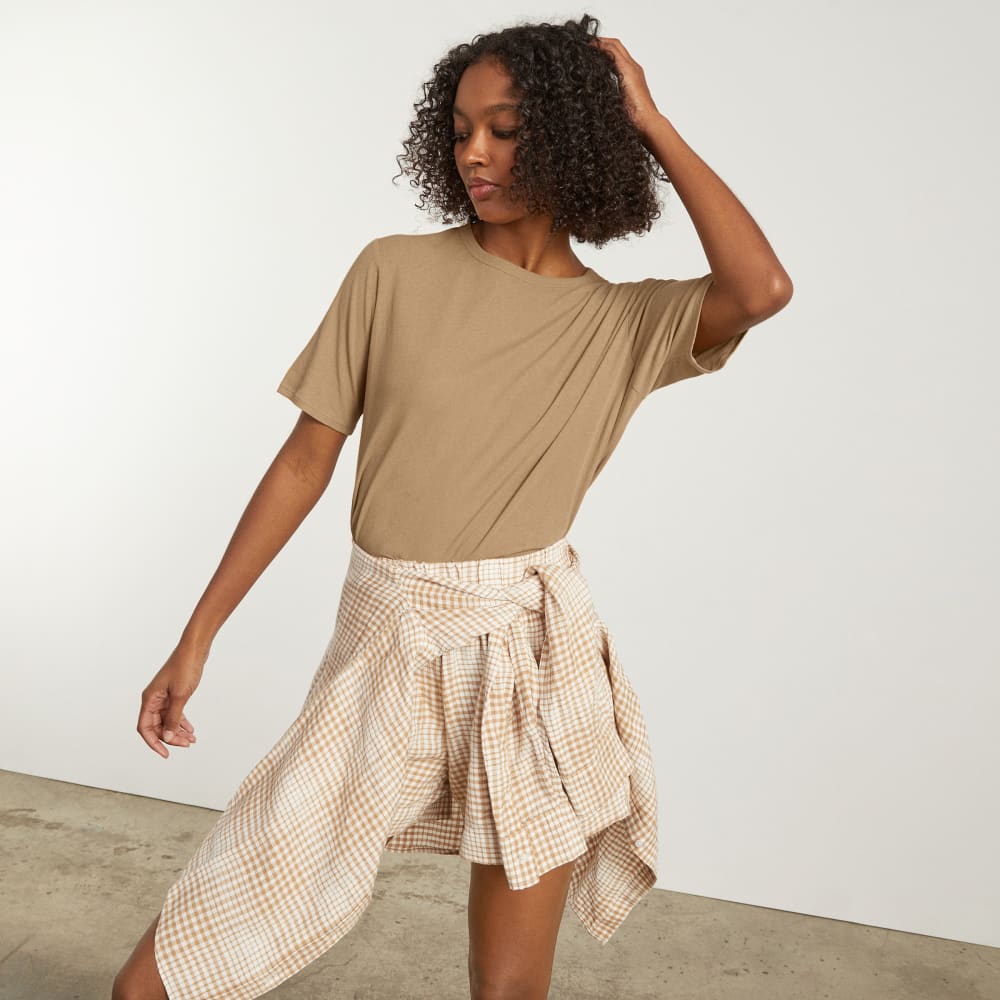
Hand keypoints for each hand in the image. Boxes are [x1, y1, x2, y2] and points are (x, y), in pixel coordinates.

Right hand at [137, 641, 205, 757]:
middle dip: (171, 738)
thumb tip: (168, 738)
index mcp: (149, 700)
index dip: (153, 743)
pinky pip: (174, 713)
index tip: (165, 754)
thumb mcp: (180, 696)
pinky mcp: (173, 694)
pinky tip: (190, 730)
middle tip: (187, 745)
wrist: (195, 649)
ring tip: (191, 740)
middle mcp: (153, 699)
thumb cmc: (185, 668)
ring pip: (167, 721)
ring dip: (178, 731)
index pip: (145, 728)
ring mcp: (163, 697)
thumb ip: (173, 718)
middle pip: (157, 726)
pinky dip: (182, 722)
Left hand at [590, 36, 661, 139]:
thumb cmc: (636, 120)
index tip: (591, 50)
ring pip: (615, 46)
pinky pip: (613, 52)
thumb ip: (614, 98)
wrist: (648, 123)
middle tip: (586, 42)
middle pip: (617, 46)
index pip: (618, 55)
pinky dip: (601, 47)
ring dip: (600, 42)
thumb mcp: (620, 105)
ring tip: (586, 43)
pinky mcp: (628, 71)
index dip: (605, 49)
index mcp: (633, 75)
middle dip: (601, 42)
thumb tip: (601, 101)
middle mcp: (634, 68)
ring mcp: (632, 68)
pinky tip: (590, 48)